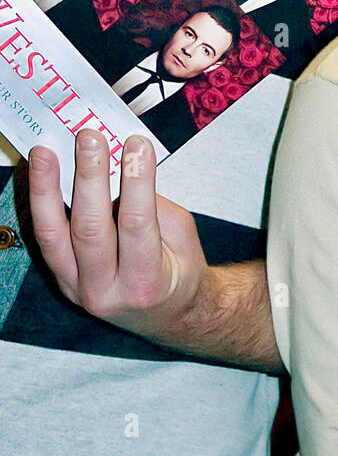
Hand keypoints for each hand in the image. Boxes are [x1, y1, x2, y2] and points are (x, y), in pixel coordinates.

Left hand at [27, 129, 207, 343]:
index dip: (136, 181)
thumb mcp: (180, 236)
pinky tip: (39, 174)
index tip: (136, 144)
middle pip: (91, 228)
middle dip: (89, 177)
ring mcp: (76, 288)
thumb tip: (121, 167)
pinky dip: (41, 203)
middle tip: (90, 138)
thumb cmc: (179, 272)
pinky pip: (45, 239)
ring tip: (45, 152)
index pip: (136, 224)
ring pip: (54, 235)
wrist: (168, 317)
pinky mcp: (61, 279)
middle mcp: (105, 291)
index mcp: (145, 282)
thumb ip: (151, 204)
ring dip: (47, 188)